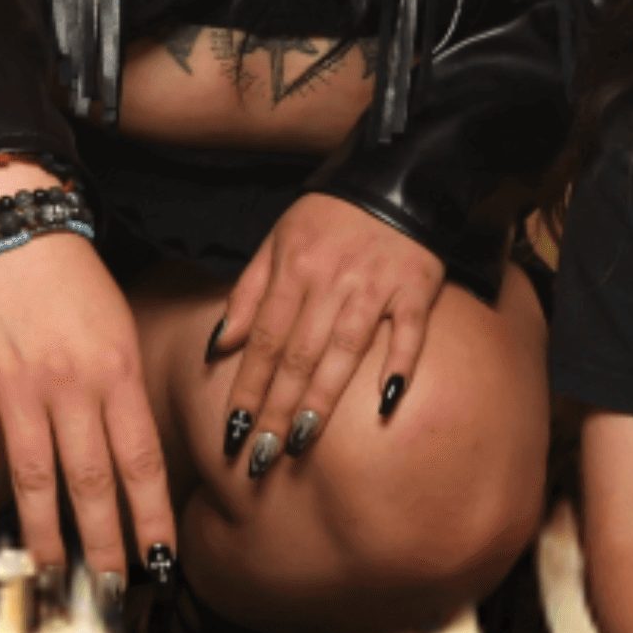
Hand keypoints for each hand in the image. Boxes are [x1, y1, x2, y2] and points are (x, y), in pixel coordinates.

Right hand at [0, 221, 177, 581]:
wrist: (5, 223)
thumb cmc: (68, 279)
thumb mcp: (117, 326)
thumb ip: (122, 393)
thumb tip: (131, 465)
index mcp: (115, 370)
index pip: (140, 460)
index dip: (150, 518)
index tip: (160, 563)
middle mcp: (68, 384)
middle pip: (90, 481)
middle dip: (102, 544)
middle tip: (109, 592)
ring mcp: (14, 386)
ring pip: (33, 479)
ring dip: (41, 537)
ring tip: (48, 580)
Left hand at [213, 195, 444, 477]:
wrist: (397, 177)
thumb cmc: (329, 217)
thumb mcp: (277, 242)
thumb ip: (247, 295)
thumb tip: (216, 347)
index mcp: (293, 270)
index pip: (263, 338)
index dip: (247, 386)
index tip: (233, 430)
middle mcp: (330, 280)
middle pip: (298, 353)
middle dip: (275, 407)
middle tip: (260, 456)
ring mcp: (375, 285)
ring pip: (344, 349)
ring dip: (321, 396)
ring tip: (300, 439)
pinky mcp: (416, 287)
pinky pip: (408, 331)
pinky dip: (398, 363)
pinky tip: (386, 401)